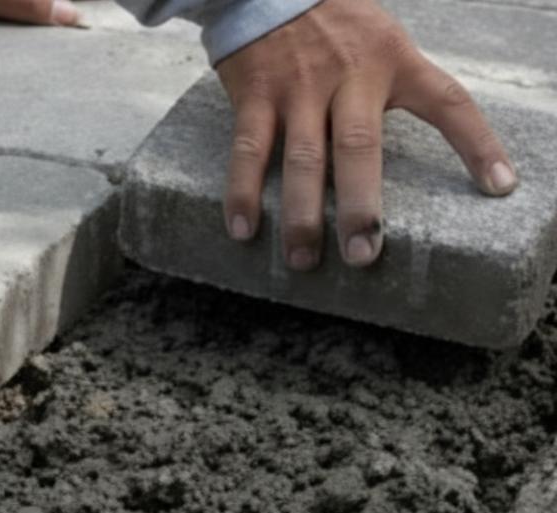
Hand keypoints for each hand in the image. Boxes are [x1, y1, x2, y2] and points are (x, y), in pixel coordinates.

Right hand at [216, 0, 516, 270]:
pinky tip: (242, 228)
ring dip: (302, 213)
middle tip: (362, 254)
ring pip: (304, 157)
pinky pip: (250, 150)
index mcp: (392, 60)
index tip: (498, 186)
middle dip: (361, 206)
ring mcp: (299, 87)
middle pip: (360, 147)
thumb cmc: (332, 22)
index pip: (447, 101)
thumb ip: (392, 86)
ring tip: (303, 259)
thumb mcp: (379, 40)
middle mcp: (349, 76)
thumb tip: (397, 151)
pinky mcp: (256, 95)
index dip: (477, 144)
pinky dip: (244, 191)